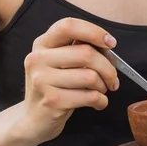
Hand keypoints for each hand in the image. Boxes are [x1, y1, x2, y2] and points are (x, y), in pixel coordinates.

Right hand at [19, 18, 118, 143]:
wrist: (33, 120)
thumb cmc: (55, 87)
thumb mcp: (60, 63)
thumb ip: (78, 49)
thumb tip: (107, 45)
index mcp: (42, 44)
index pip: (68, 26)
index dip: (94, 32)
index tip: (110, 43)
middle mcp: (37, 59)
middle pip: (86, 53)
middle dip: (108, 67)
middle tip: (112, 78)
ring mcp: (41, 81)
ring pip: (90, 76)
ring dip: (104, 85)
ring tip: (101, 90)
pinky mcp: (51, 101)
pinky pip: (90, 97)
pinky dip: (101, 101)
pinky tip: (98, 103)